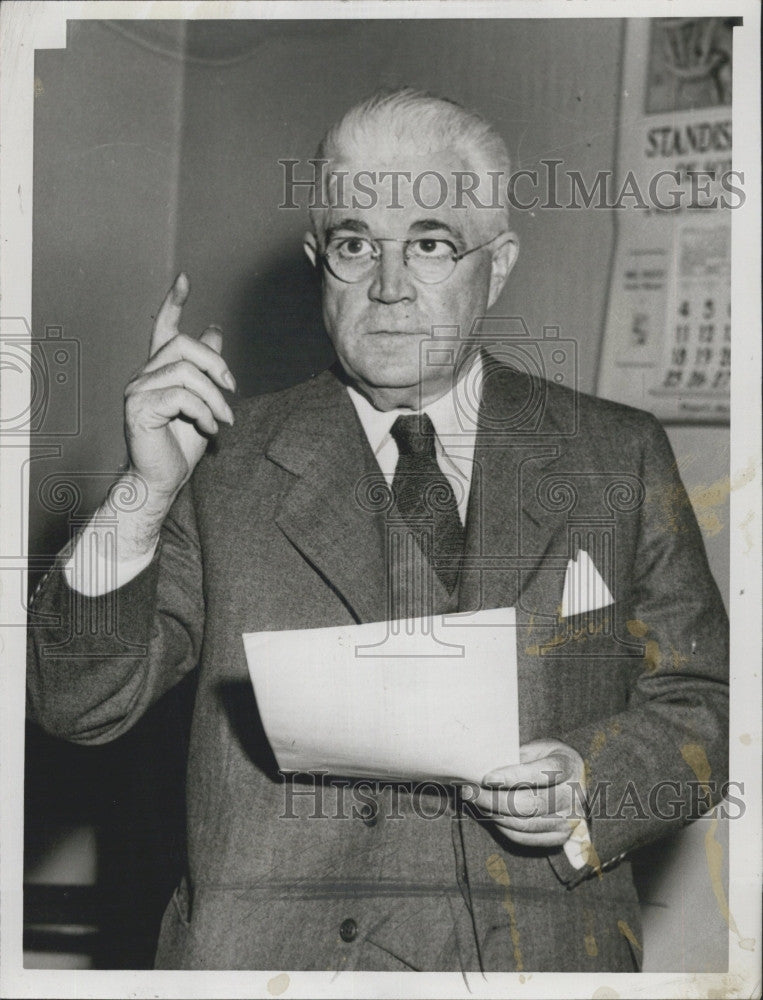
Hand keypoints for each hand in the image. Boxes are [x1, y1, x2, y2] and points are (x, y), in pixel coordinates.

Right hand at [124, 273, 235, 502]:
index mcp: (158, 371)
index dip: (174, 303)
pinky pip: (180, 396)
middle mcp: (143, 376)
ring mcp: (137, 391)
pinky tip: (211, 429)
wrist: (162, 480)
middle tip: (233, 390)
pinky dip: (203, 412)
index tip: (185, 279)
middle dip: (216, 365)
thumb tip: (215, 331)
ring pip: (186, 373)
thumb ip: (207, 369)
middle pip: (183, 346)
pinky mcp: (139, 409)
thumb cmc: (181, 445)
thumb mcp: (204, 403)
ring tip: (224, 420)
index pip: (163, 329)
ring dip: (214, 397)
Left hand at [472, 739, 586, 847]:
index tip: (487, 777)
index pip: (542, 774)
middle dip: (494, 799)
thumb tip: (482, 766)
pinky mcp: (560, 837)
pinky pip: (525, 838)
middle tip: (470, 791)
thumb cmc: (547, 759)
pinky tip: (489, 813)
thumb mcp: (537, 748)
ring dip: (493, 814)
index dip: (513, 776)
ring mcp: (569, 820)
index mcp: (569, 765)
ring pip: (524, 824)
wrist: (573, 780)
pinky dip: (502, 827)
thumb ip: (517, 757)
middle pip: (530, 805)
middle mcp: (573, 795)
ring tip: (475, 802)